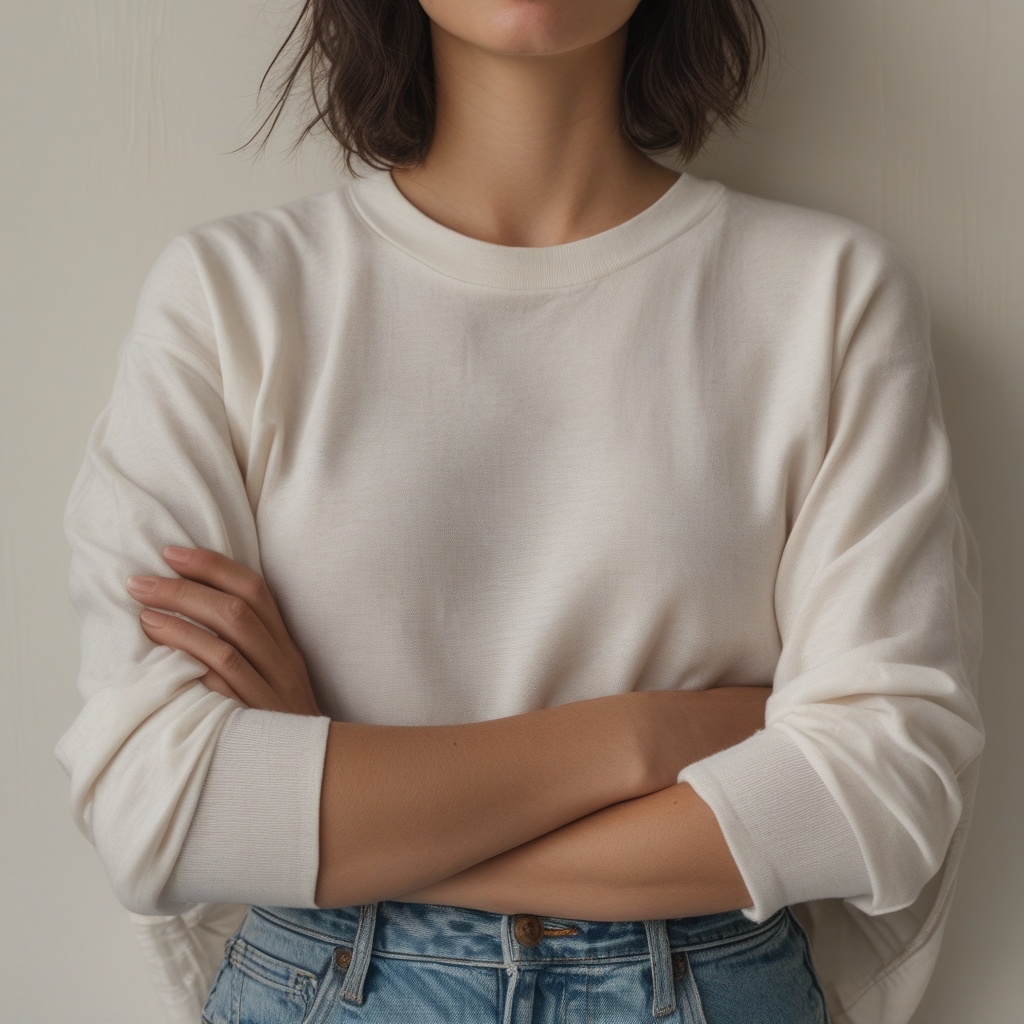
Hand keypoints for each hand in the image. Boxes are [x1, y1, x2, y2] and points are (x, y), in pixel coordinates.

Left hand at [126, 546, 321, 716]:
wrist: (311, 773)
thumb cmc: (279, 722)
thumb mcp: (274, 677)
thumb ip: (246, 646)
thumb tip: (192, 609)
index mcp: (285, 644)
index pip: (255, 590)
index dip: (213, 566)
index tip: (171, 553)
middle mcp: (283, 662)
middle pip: (237, 611)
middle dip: (184, 589)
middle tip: (140, 581)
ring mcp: (270, 691)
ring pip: (226, 646)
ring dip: (179, 624)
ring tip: (143, 612)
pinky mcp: (255, 721)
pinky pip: (221, 687)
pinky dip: (191, 665)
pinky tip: (162, 658)